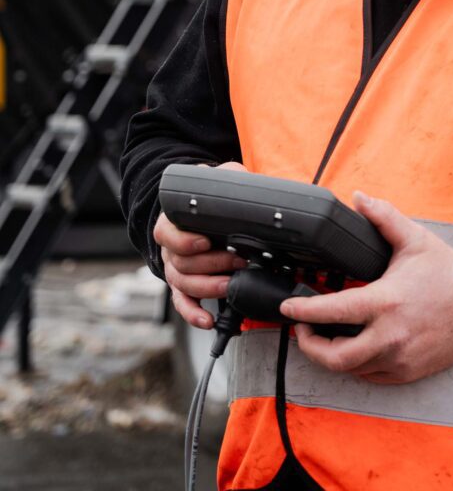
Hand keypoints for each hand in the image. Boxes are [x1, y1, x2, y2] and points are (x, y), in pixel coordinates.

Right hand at [154, 160, 247, 328]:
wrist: (201, 211)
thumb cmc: (209, 197)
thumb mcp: (219, 178)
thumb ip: (227, 176)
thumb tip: (240, 180)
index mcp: (172, 222)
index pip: (167, 234)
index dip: (184, 241)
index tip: (205, 241)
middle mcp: (169, 248)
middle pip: (181, 263)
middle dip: (212, 265)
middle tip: (238, 262)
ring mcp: (175, 268)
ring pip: (184, 284)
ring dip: (209, 288)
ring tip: (231, 286)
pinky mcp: (184, 286)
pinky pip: (183, 303)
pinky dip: (194, 314)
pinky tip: (208, 321)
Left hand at [280, 191, 452, 383]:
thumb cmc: (448, 274)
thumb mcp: (414, 239)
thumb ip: (383, 217)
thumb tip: (359, 198)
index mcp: (385, 302)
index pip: (331, 312)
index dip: (303, 312)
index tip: (288, 309)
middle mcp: (389, 336)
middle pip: (334, 356)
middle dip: (310, 345)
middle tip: (303, 329)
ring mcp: (399, 358)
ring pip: (351, 369)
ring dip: (332, 356)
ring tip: (325, 337)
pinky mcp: (408, 372)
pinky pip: (371, 375)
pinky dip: (356, 364)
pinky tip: (354, 347)